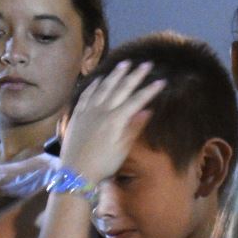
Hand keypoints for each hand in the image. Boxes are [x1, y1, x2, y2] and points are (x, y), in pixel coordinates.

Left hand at [58, 60, 164, 184]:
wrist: (75, 173)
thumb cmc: (102, 165)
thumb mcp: (122, 149)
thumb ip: (134, 128)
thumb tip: (147, 110)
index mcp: (116, 120)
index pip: (137, 100)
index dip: (150, 90)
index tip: (162, 81)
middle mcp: (102, 111)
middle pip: (121, 88)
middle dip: (135, 75)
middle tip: (146, 64)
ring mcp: (88, 111)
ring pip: (104, 87)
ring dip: (115, 74)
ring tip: (125, 64)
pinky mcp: (77, 114)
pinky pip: (86, 94)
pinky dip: (94, 84)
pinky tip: (100, 79)